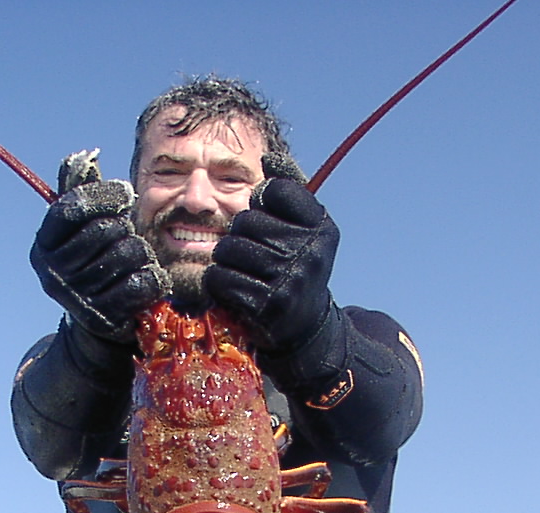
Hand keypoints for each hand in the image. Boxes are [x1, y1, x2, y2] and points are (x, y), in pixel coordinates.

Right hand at [30, 179, 165, 343]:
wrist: (97, 330)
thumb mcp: (81, 231)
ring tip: (136, 263)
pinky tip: (149, 280)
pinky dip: (153, 278)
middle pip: (108, 229)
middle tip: (128, 240)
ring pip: (130, 253)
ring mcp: (77, 298)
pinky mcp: (104, 318)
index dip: (104, 196)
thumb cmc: (95, 267)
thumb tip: (85, 156)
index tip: (125, 194)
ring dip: (143, 255)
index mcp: (43, 246)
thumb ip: (80, 193)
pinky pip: (142, 282)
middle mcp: (53, 273)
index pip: (73, 208)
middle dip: (127, 230)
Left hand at [205, 178, 338, 351]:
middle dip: (240, 235)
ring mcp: (289, 279)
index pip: (275, 190)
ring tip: (242, 271)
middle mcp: (311, 251)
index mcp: (321, 226)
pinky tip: (233, 290)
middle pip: (246, 220)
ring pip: (228, 248)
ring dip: (226, 260)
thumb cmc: (295, 267)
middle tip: (252, 254)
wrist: (303, 327)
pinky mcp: (266, 305)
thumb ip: (289, 189)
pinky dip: (218, 284)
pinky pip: (220, 278)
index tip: (270, 222)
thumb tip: (269, 158)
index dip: (263, 204)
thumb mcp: (304, 228)